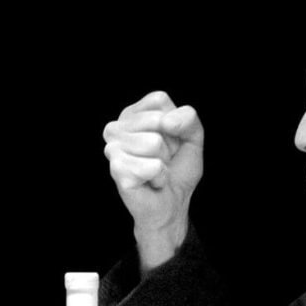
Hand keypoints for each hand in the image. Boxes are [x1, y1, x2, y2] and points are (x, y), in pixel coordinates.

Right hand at [102, 91, 203, 270]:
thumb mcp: (192, 138)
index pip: (158, 100)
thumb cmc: (177, 170)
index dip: (174, 122)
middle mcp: (116, 128)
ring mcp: (113, 149)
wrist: (171, 205)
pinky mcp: (117, 170)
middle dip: (170, 144)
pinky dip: (160, 177)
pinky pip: (153, 166)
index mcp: (132, 114)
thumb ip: (188, 119)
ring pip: (154, 142)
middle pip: (156, 120)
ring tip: (156, 171)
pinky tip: (151, 182)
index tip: (170, 141)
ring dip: (164, 162)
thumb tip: (167, 121)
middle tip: (163, 159)